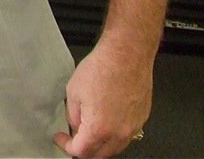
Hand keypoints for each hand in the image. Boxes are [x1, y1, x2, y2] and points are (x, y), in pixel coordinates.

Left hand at [53, 42, 151, 156]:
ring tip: (90, 129)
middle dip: (84, 149)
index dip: (66, 145)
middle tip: (74, 137)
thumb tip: (75, 126)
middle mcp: (119, 133)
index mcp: (99, 129)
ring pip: (115, 147)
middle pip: (99, 155)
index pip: (81, 152)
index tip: (61, 138)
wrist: (126, 55)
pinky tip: (107, 119)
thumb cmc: (102, 68)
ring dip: (101, 144)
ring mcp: (133, 127)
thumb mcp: (73, 92)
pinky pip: (127, 135)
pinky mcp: (142, 119)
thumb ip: (73, 116)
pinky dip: (115, 133)